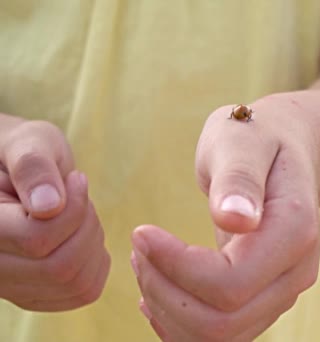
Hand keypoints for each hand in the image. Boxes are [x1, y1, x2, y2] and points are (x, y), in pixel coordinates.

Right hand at [0, 117, 110, 310]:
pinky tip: (83, 234)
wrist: (14, 173)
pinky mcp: (31, 294)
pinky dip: (96, 262)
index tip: (77, 179)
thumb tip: (49, 206)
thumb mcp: (27, 142)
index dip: (72, 210)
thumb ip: (33, 167)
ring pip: (74, 284)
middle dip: (87, 226)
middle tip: (80, 195)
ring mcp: (8, 287)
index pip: (36, 240)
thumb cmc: (22, 151)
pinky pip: (81, 292)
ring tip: (80, 213)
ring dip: (93, 243)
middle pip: (59, 268)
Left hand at [131, 94, 319, 340]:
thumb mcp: (242, 141)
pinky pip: (221, 335)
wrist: (285, 152)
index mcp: (295, 232)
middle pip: (222, 322)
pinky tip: (157, 292)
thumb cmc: (258, 139)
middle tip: (138, 249)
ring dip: (167, 309)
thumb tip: (235, 219)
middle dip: (165, 292)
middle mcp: (297, 273)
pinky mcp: (265, 299)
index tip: (141, 231)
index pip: (230, 283)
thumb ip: (240, 179)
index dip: (176, 267)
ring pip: (218, 336)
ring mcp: (283, 291)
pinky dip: (180, 322)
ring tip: (144, 263)